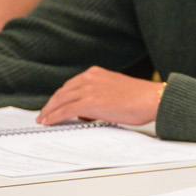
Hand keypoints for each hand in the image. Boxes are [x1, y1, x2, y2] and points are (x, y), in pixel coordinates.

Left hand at [37, 67, 162, 125]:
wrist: (152, 99)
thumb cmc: (140, 98)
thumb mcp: (115, 89)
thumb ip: (99, 94)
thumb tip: (87, 110)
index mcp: (95, 73)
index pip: (70, 85)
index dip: (59, 96)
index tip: (53, 104)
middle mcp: (89, 77)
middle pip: (62, 92)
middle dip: (51, 104)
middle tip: (44, 114)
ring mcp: (88, 89)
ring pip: (60, 100)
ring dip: (49, 111)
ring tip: (43, 120)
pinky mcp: (89, 102)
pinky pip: (65, 110)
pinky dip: (54, 116)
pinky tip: (48, 122)